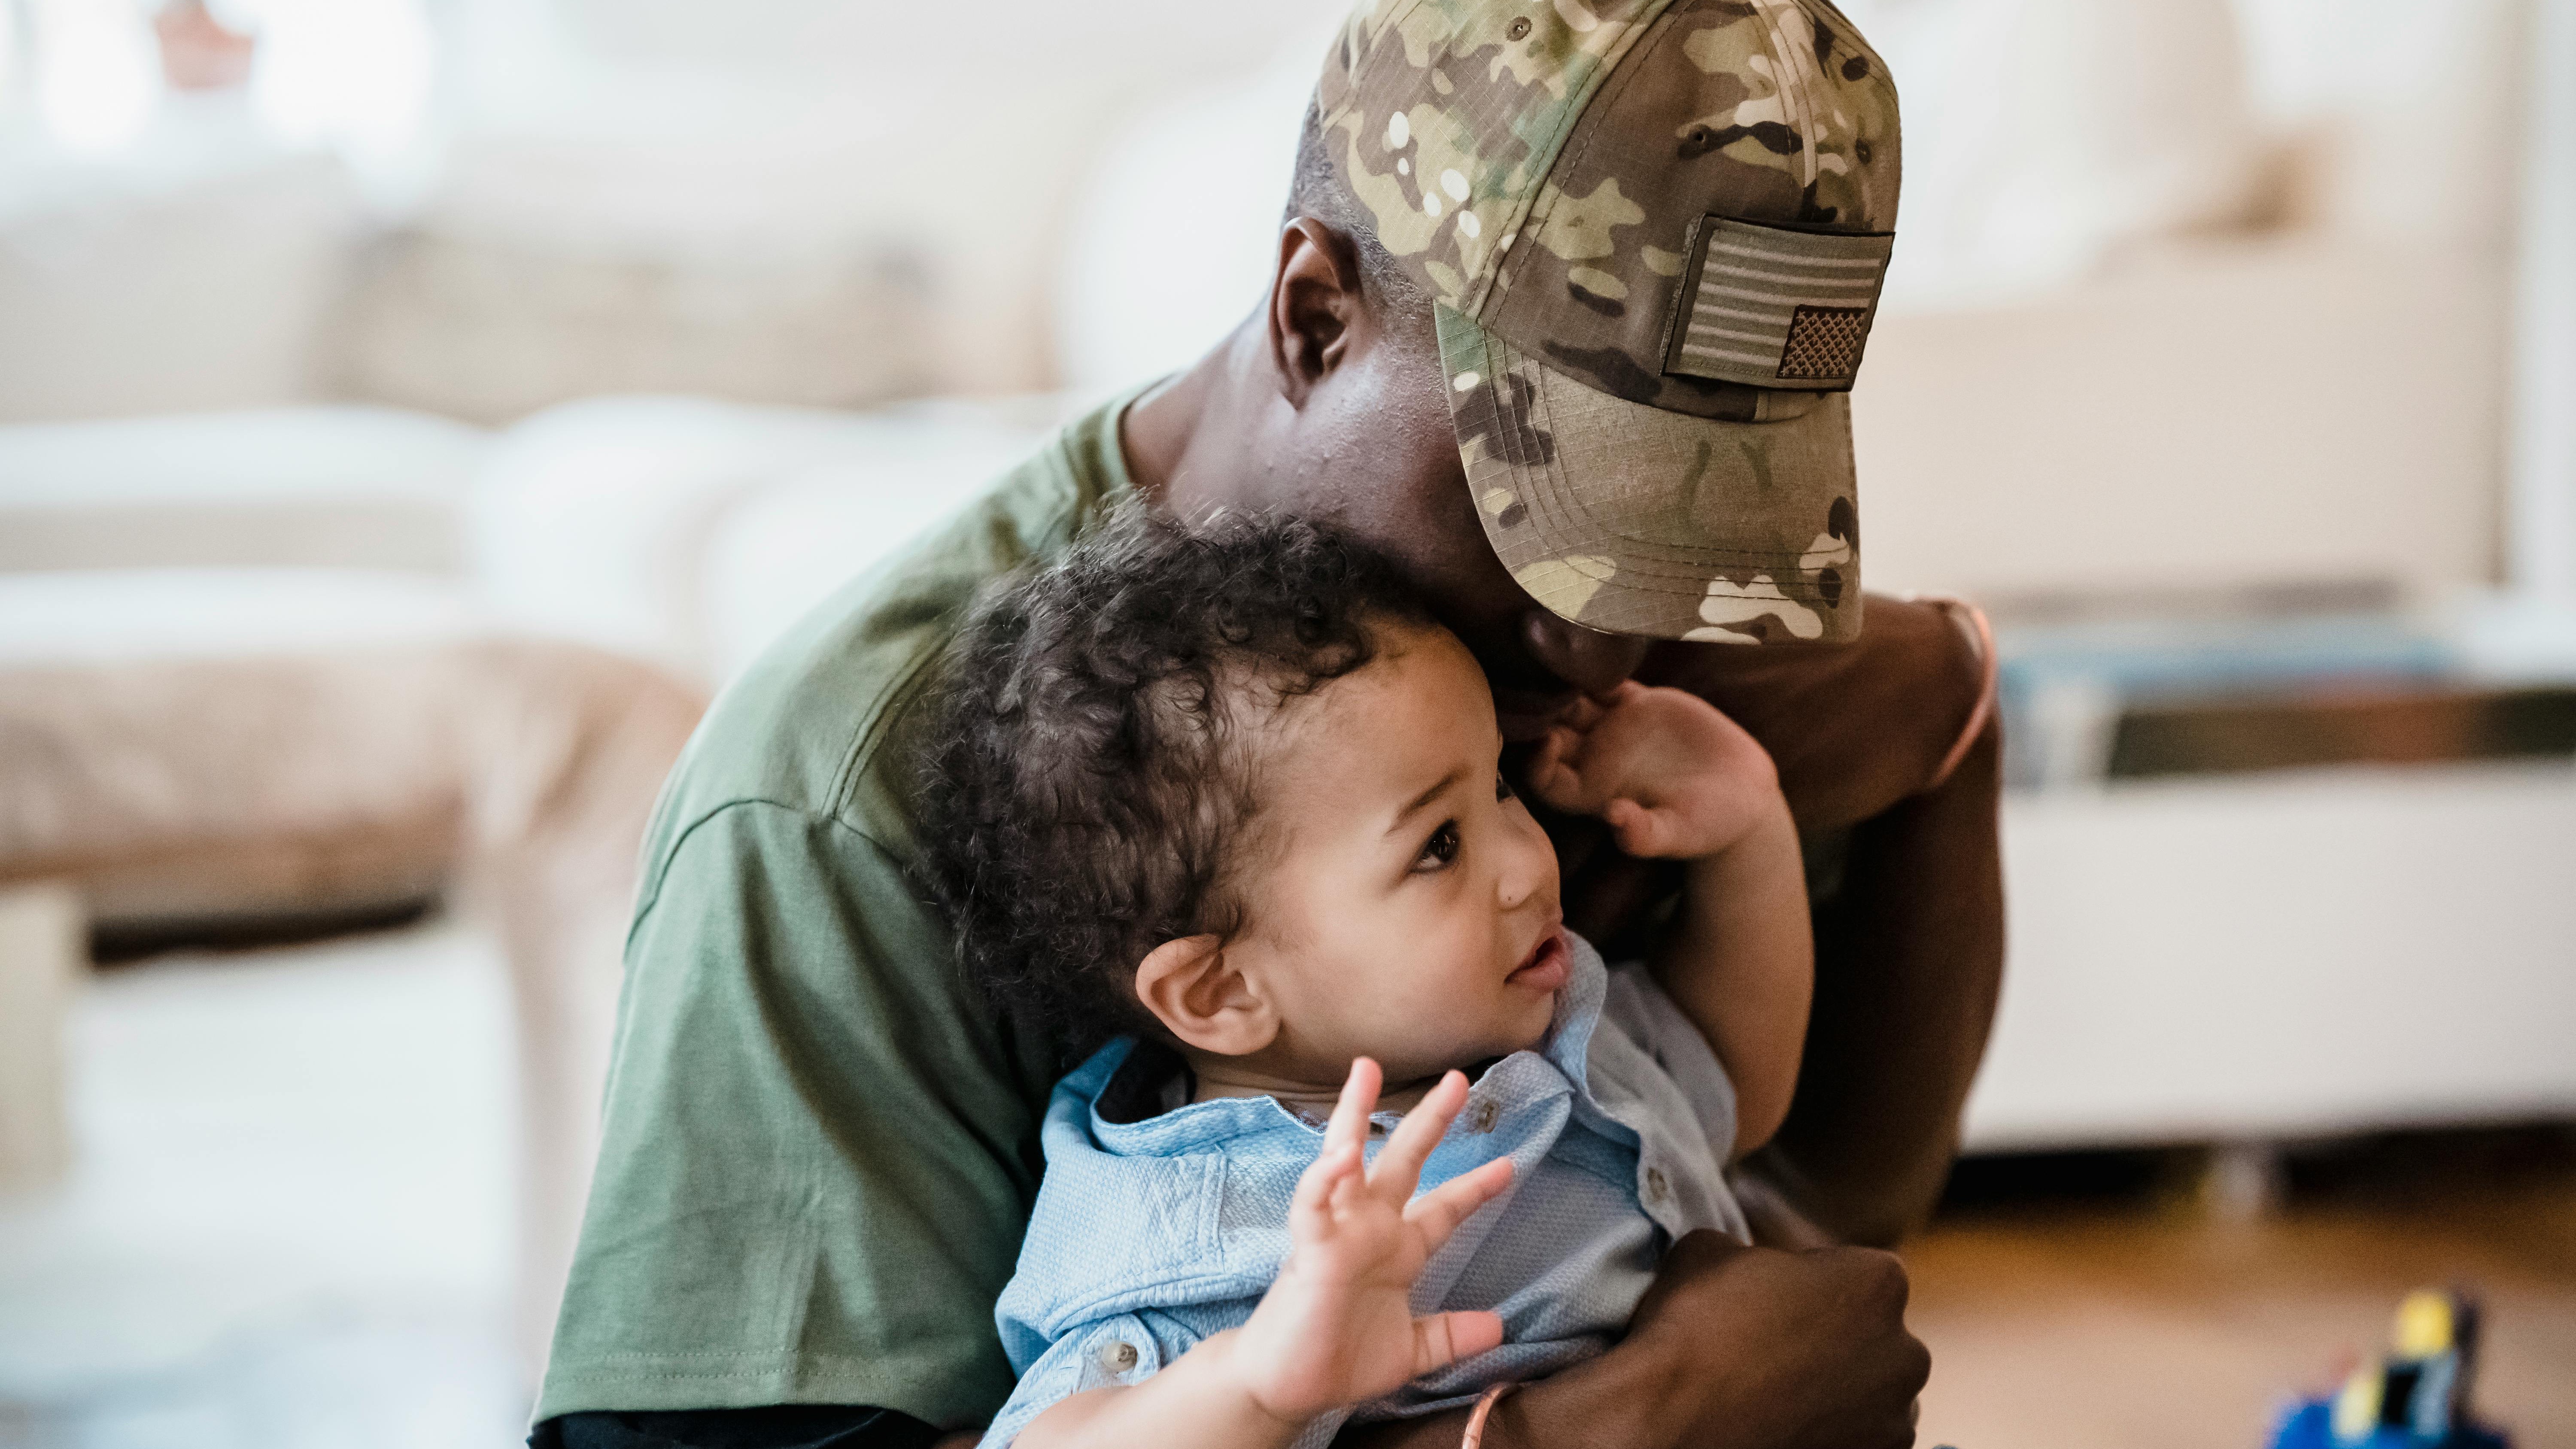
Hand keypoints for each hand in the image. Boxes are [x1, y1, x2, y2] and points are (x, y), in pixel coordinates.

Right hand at [1229, 1059, 1515, 1425]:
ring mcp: (1338, 1233)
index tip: (1510, 1165)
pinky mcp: (1310, 1249)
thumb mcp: (1412, 1350)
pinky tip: (1342, 1154)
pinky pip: (1314, 1205)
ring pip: (1346, 1160)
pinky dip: (1325, 1178)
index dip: (1475, 1187)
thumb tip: (1499, 1329)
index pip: (1444, 1208)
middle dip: (1430, 1120)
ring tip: (1366, 1071)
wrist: (1289, 1389)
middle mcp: (1369, 1229)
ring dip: (1355, 1115)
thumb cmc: (1341, 1361)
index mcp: (1398, 1250)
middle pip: (1404, 1161)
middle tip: (1458, 1079)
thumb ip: (1451, 1336)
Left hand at [1527, 682, 1783, 859]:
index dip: (1537, 760)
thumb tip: (1615, 821)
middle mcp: (1596, 758)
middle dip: (1538, 711)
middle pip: (1549, 731)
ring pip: (1572, 701)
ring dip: (1562, 684)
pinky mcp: (1641, 704)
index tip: (1547, 738)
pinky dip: (1597, 668)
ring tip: (1561, 660)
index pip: (1545, 778)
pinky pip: (1606, 682)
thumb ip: (1646, 833)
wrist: (1744, 795)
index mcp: (1594, 792)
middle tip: (1539, 687)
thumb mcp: (1679, 833)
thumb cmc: (1709, 826)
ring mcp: (1616, 728)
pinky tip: (1594, 652)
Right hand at [1619, 1232, 1926, 1448]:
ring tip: (1775, 1394)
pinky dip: (1832, 1432)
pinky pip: (1861, 1438)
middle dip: (1833, 1336)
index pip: (1854, 1269)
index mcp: (1878, 1282)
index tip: (1773, 1297)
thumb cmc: (1694, 1331)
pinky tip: (1783, 1425)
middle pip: (1872, 1333)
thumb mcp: (1709, 1250)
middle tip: (1773, 1348)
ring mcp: (1897, 1419)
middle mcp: (1906, 1352)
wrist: (1674, 1424)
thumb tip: (1746, 1266)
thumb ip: (1751, 1252)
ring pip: (1871, 1391)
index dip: (1810, 1279)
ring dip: (1836, 1388)